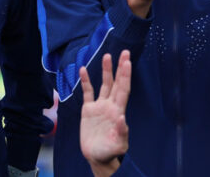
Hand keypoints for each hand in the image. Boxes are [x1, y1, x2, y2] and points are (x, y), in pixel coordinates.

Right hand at [80, 51, 131, 176]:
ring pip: (104, 85)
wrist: (97, 157)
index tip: (127, 61)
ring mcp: (99, 107)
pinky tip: (83, 70)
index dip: (125, 75)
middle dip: (120, 68)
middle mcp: (110, 106)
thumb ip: (121, 132)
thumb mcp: (117, 145)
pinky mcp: (88, 110)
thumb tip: (122, 117)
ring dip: (105, 71)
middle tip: (124, 52)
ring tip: (106, 56)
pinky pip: (87, 92)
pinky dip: (85, 81)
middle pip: (116, 83)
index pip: (123, 89)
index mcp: (118, 111)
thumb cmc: (109, 152)